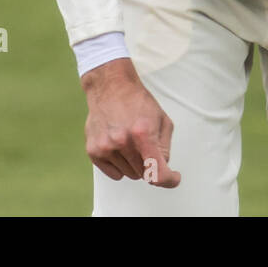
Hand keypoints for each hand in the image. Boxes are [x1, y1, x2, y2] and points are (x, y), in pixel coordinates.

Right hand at [81, 58, 180, 187]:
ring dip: (134, 164)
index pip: (157, 172)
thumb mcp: (162, 119)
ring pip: (129, 175)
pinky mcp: (93, 151)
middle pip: (144, 173)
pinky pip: (114, 174)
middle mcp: (122, 141)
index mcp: (142, 133)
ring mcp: (105, 147)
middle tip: (146, 145)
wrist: (110, 86)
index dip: (169, 180)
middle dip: (149, 163)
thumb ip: (165, 146)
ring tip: (131, 141)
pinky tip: (119, 147)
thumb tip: (162, 168)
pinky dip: (120, 165)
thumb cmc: (138, 102)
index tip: (173, 178)